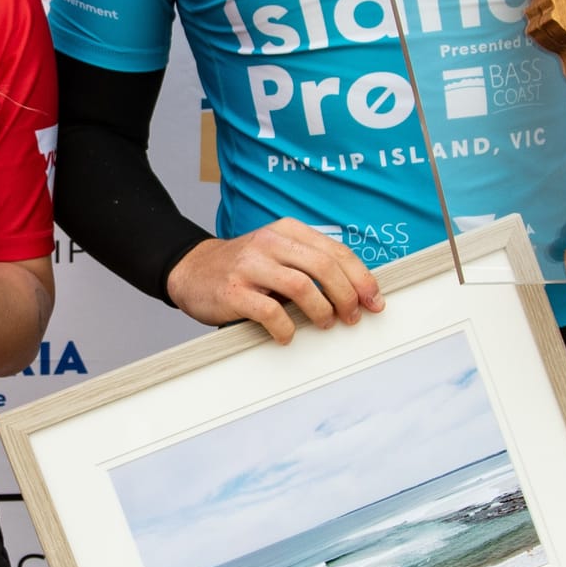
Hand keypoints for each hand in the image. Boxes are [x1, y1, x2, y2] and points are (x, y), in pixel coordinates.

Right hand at [165, 220, 383, 344]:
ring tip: (325, 323)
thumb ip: (309, 264)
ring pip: (302, 286)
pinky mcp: (233, 291)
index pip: (335, 251)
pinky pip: (270, 311)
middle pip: (324, 266)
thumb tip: (355, 291)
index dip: (361, 277)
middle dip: (347, 295)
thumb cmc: (244, 267)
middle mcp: (270, 243)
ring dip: (322, 310)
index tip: (374, 300)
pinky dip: (285, 327)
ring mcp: (250, 266)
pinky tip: (287, 335)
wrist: (192, 269)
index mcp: (286, 231)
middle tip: (353, 316)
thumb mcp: (277, 253)